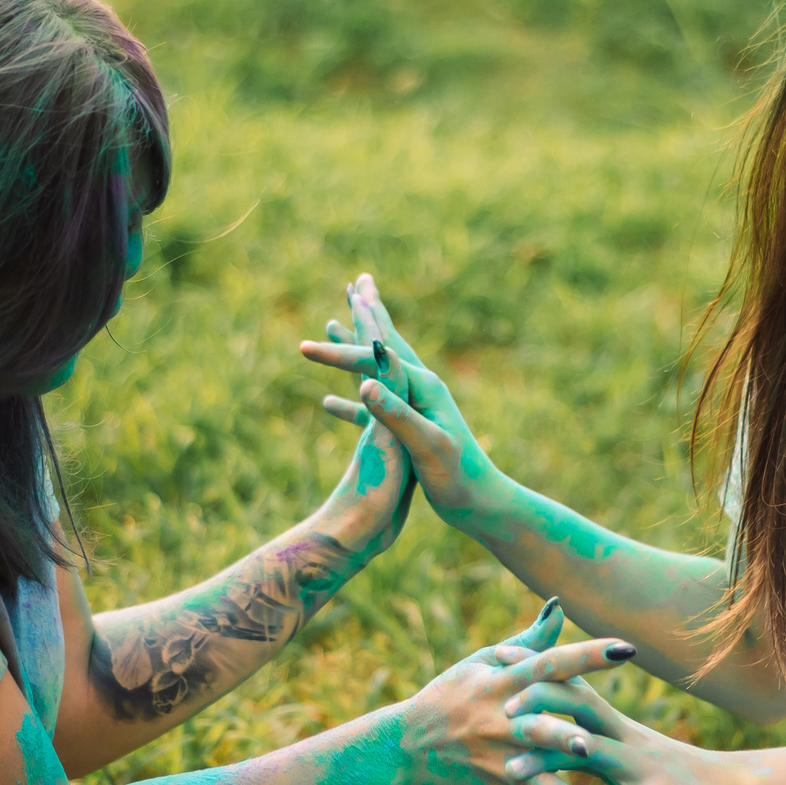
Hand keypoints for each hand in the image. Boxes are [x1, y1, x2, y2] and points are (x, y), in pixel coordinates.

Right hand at [301, 273, 510, 529]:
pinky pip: (373, 403)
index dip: (338, 353)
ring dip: (357, 345)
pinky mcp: (410, 426)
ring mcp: (416, 405)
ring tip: (338, 323)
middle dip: (368, 313)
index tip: (304, 347)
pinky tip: (327, 403)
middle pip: (386, 343)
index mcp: (422, 387)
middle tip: (358, 281)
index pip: (374, 360)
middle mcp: (421, 387)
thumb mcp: (426, 446)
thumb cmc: (457, 478)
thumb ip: (396, 414)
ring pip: (379, 367)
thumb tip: (365, 383)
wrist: (481, 504)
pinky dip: (349, 397)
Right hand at [397, 603, 637, 784]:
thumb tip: (560, 606)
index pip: (549, 664)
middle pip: (533, 727)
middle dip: (560, 737)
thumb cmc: (452, 693)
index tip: (626, 649)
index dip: (587, 656)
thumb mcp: (484, 662)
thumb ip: (529, 640)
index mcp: (501, 683)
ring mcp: (493, 759)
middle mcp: (497, 721)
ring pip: (529, 778)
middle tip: (591, 745)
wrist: (407, 744)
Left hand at [494, 671, 762, 784]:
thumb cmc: (673, 775)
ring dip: (550, 762)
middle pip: (579, 708)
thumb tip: (554, 722)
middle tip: (500, 711)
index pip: (571, 687)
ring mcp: (645, 768)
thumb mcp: (629, 750)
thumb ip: (591, 738)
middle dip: (539, 703)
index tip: (495, 655)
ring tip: (512, 773)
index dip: (535, 670)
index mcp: (616, 726)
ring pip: (594, 755)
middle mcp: (627, 738)